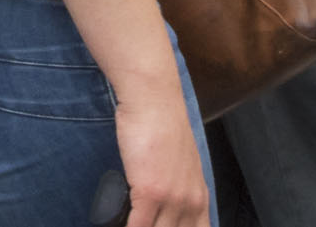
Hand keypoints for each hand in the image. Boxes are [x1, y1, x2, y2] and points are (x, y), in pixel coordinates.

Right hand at [113, 81, 211, 226]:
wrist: (154, 100)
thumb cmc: (163, 125)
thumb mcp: (181, 164)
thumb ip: (179, 189)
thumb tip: (166, 207)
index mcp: (199, 198)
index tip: (161, 225)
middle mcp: (191, 202)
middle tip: (142, 222)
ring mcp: (172, 199)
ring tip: (128, 222)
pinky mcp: (150, 193)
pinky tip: (116, 224)